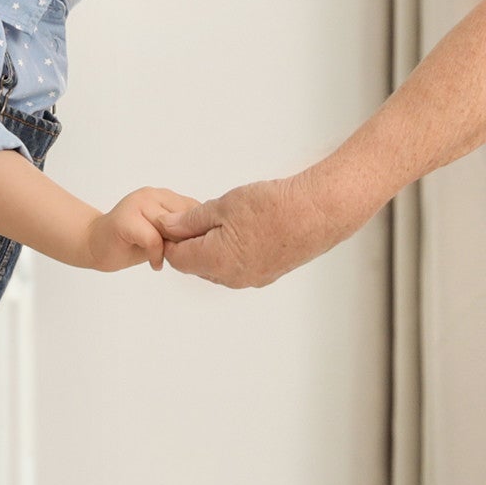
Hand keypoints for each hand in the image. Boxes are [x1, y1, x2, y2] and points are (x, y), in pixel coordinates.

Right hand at [86, 184, 203, 272]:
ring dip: (171, 248)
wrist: (95, 245)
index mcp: (165, 196)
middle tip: (181, 258)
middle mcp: (153, 194)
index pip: (196, 209)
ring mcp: (138, 203)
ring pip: (170, 227)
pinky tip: (154, 263)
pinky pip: (153, 238)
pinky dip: (156, 254)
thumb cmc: (131, 243)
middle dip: (186, 240)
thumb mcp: (163, 235)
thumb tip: (212, 238)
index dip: (199, 232)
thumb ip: (182, 230)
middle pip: (186, 217)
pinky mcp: (126, 219)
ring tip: (164, 259)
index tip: (196, 251)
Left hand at [160, 173, 360, 288]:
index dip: (171, 238)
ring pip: (217, 267)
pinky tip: (246, 228)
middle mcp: (232, 278)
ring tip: (229, 218)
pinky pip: (238, 267)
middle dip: (192, 242)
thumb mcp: (222, 206)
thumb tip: (167, 226)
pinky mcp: (268, 274)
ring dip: (213, 246)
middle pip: (196, 265)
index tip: (174, 219)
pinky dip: (233, 250)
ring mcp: (252, 279)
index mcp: (216, 262)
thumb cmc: (274, 206)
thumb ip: (190, 220)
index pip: (176, 258)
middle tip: (202, 214)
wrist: (318, 212)